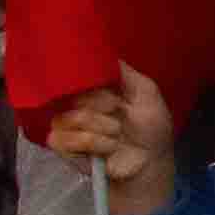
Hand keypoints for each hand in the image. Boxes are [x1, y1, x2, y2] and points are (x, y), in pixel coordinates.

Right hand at [46, 67, 174, 212]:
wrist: (150, 163)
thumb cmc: (151, 128)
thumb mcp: (146, 93)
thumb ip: (125, 72)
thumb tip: (104, 52)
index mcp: (94, 90)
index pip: (78, 75)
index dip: (94, 84)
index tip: (114, 95)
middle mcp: (77, 104)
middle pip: (76, 96)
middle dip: (104, 107)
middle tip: (120, 116)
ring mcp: (67, 126)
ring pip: (71, 117)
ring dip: (102, 128)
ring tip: (117, 135)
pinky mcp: (62, 148)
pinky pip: (63, 138)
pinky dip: (92, 143)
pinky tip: (107, 149)